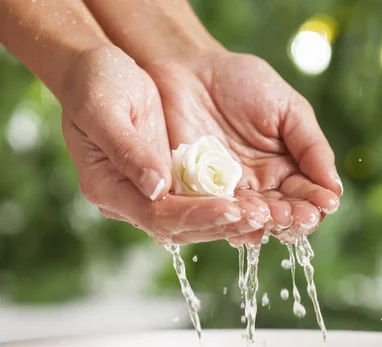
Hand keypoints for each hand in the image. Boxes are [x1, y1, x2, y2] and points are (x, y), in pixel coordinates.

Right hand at [61, 46, 270, 243]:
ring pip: (199, 218)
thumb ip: (127, 149)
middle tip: (259, 217)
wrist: (103, 70)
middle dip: (222, 223)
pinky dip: (234, 204)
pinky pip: (207, 200)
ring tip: (269, 215)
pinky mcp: (176, 181)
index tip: (230, 209)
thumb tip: (156, 187)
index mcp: (109, 186)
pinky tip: (262, 203)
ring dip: (233, 219)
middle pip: (183, 225)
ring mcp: (156, 192)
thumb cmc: (95, 83)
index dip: (195, 215)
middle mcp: (134, 198)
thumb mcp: (103, 109)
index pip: (157, 214)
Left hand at [145, 50, 342, 244]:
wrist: (191, 70)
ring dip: (266, 222)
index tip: (327, 203)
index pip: (307, 195)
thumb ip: (312, 147)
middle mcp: (260, 187)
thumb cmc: (243, 83)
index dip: (318, 201)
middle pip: (283, 214)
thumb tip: (335, 188)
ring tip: (277, 218)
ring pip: (252, 219)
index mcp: (286, 169)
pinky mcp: (197, 193)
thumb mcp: (289, 108)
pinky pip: (216, 213)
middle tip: (302, 215)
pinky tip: (245, 218)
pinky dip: (231, 219)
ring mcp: (229, 192)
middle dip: (295, 217)